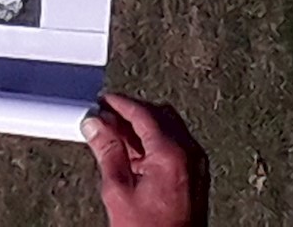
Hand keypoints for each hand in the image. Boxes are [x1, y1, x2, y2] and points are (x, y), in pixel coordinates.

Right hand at [83, 94, 209, 226]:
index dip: (119, 104)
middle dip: (131, 113)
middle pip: (159, 115)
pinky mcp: (196, 176)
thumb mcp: (118, 191)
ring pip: (169, 128)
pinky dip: (155, 143)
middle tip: (105, 118)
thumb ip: (107, 152)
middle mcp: (190, 154)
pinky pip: (176, 146)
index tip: (103, 102)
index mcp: (171, 153)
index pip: (143, 113)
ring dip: (143, 128)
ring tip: (115, 138)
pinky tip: (134, 155)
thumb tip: (96, 126)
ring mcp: (196, 165)